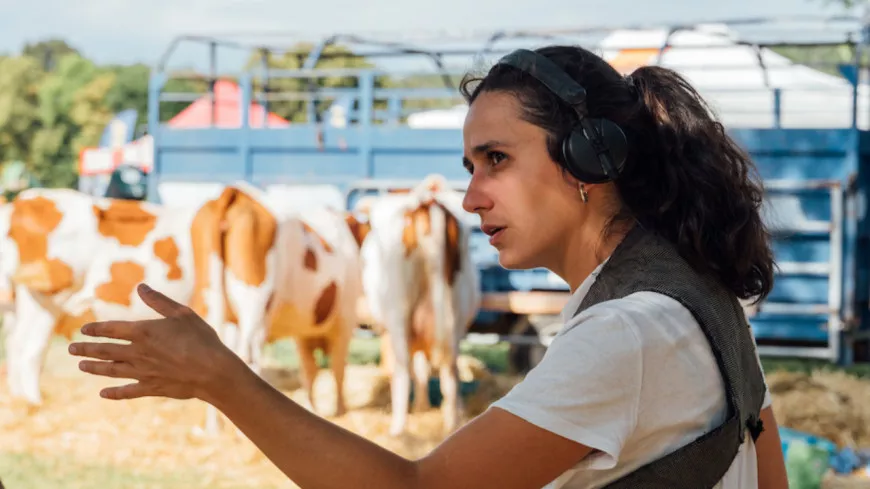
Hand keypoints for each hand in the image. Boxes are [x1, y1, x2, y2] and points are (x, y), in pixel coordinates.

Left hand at [69, 283, 242, 401]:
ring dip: (94, 368)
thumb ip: (159, 301)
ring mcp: (143, 372)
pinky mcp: (152, 388)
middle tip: (71, 349)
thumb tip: (141, 286)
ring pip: (112, 370)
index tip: (83, 329)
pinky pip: (128, 391)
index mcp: (144, 332)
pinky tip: (103, 394)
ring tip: (81, 366)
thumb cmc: (201, 338)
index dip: (96, 329)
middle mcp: (138, 353)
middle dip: (86, 349)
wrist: (212, 371)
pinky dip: (114, 393)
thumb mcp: (182, 313)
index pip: (111, 329)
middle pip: (105, 351)